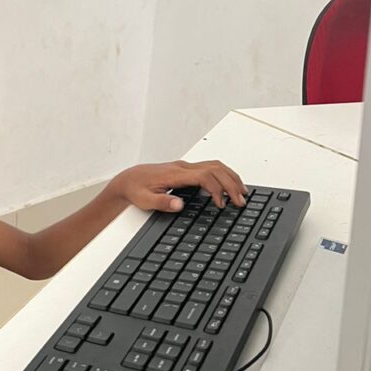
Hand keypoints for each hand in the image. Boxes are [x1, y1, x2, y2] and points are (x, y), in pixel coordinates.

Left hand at [112, 159, 247, 211]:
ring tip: (242, 192)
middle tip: (241, 201)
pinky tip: (229, 185)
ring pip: (215, 166)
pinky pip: (211, 168)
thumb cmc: (136, 189)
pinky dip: (224, 175)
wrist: (128, 180)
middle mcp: (182, 167)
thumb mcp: (144, 200)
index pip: (204, 176)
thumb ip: (161, 203)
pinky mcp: (186, 170)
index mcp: (175, 174)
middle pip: (215, 169)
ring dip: (230, 177)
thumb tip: (179, 205)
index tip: (222, 204)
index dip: (216, 189)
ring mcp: (185, 167)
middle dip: (231, 184)